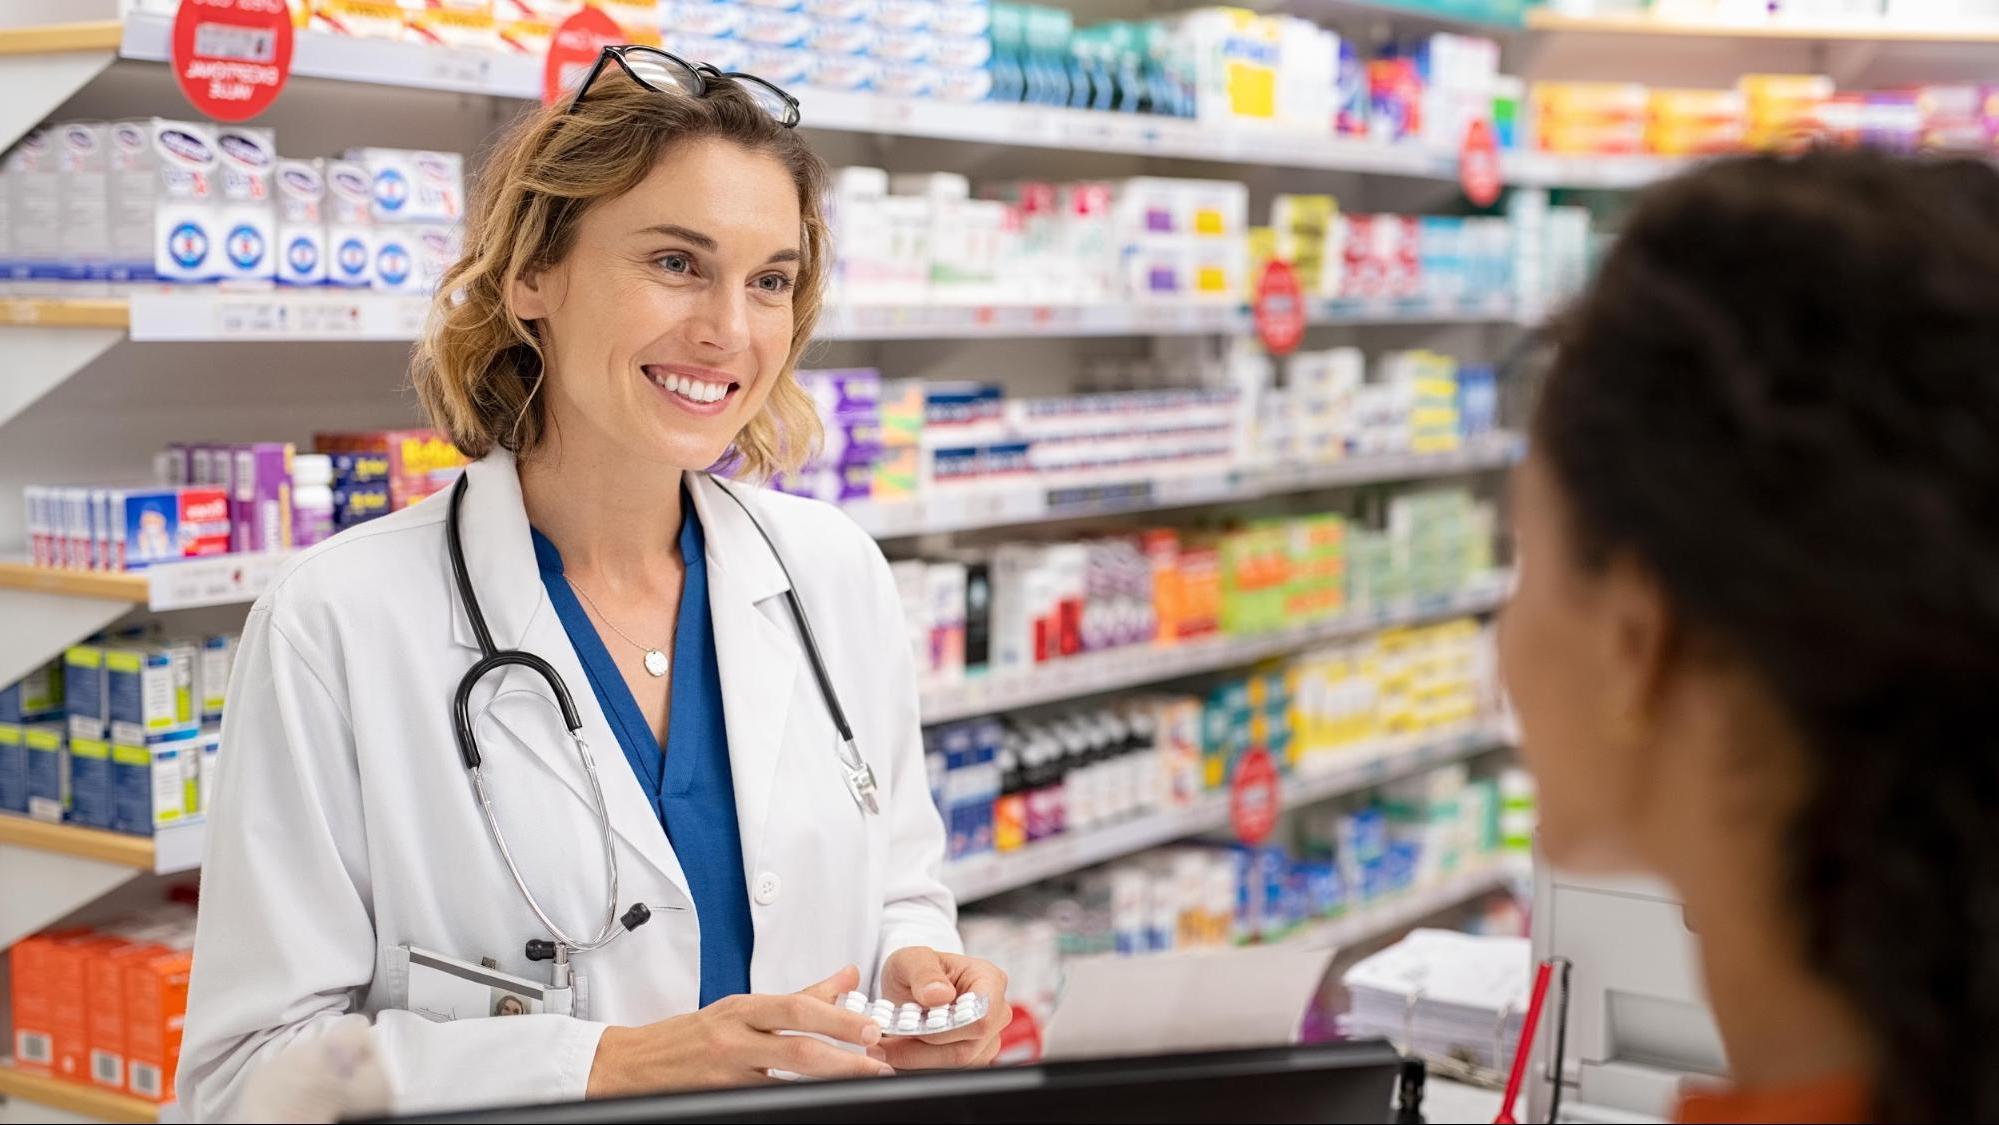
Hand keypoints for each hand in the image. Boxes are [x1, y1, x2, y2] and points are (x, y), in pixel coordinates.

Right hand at [587, 965, 890, 1097]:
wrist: (629, 1064)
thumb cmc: (690, 1036)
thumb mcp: (742, 1008)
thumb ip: (801, 995)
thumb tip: (848, 978)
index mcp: (743, 1009)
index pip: (796, 1008)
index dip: (836, 1019)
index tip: (870, 1028)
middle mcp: (734, 1038)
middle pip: (796, 1046)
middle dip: (842, 1056)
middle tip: (876, 1061)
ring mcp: (726, 1073)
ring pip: (784, 1078)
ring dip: (825, 1081)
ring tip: (857, 1082)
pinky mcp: (717, 1097)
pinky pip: (762, 1097)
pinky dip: (789, 1096)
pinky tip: (814, 1098)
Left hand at [875, 947, 1011, 1070]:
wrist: (913, 987)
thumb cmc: (917, 968)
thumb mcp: (911, 959)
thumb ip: (924, 972)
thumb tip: (939, 994)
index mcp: (990, 981)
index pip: (982, 1018)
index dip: (948, 1028)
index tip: (913, 1024)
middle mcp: (995, 1013)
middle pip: (966, 1049)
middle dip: (921, 1049)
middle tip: (884, 1042)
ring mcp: (987, 1041)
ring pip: (954, 1067)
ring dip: (915, 1060)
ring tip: (887, 1045)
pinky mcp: (973, 1059)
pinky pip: (945, 1074)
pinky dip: (917, 1067)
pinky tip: (898, 1051)